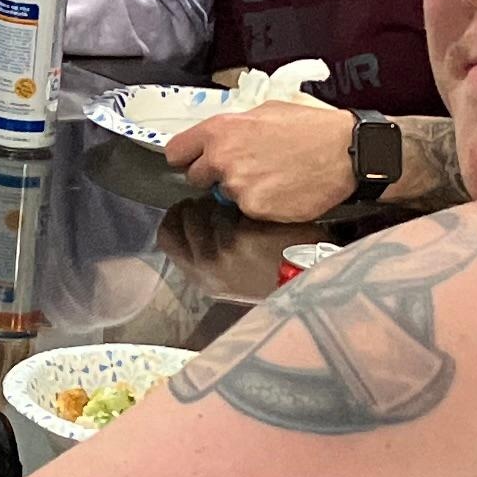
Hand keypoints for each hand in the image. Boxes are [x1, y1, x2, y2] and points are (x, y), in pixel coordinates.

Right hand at [156, 192, 311, 303]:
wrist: (309, 278)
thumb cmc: (273, 276)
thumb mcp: (230, 275)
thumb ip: (208, 255)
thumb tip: (194, 226)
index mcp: (200, 276)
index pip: (167, 237)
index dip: (175, 216)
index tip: (186, 206)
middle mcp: (206, 266)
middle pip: (183, 220)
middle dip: (196, 204)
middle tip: (210, 198)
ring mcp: (224, 252)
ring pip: (204, 210)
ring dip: (216, 200)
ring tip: (233, 200)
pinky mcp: (244, 238)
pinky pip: (230, 208)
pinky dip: (240, 202)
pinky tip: (253, 203)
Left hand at [165, 102, 362, 219]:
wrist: (346, 153)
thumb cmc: (310, 127)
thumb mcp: (266, 111)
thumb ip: (233, 127)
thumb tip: (217, 139)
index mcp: (220, 130)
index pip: (176, 152)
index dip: (186, 157)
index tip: (194, 160)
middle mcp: (222, 160)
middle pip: (195, 178)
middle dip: (213, 175)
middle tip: (244, 168)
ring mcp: (238, 188)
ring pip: (224, 195)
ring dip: (241, 190)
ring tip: (272, 177)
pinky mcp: (255, 210)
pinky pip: (248, 210)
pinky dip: (261, 204)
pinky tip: (282, 190)